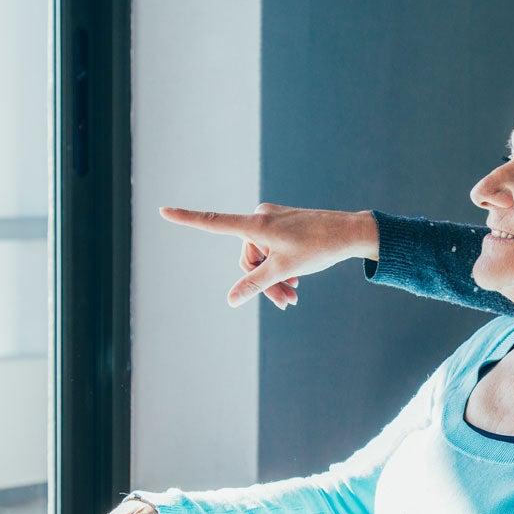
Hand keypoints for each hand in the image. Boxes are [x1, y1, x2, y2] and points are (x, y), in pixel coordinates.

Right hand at [159, 203, 378, 307]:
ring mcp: (272, 220)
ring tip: (294, 296)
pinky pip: (272, 250)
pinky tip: (296, 283)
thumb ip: (255, 285)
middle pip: (247, 258)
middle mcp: (261, 218)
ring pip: (261, 258)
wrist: (350, 233)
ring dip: (275, 279)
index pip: (215, 222)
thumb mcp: (285, 270)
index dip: (188, 219)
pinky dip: (281, 267)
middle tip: (287, 303)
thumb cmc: (319, 248)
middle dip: (263, 281)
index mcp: (257, 224)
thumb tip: (231, 300)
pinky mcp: (283, 224)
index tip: (163, 211)